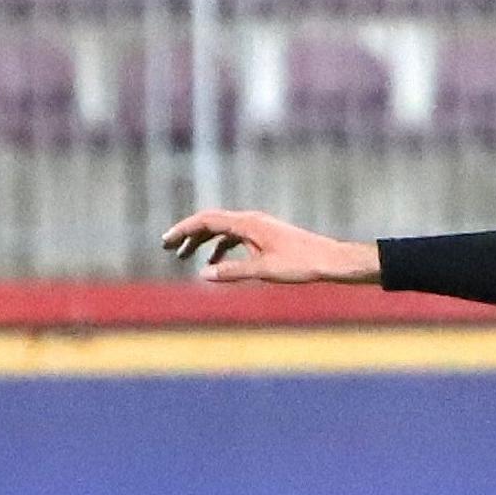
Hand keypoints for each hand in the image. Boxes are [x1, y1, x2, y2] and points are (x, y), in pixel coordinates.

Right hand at [160, 209, 379, 284]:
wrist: (330, 260)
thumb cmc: (301, 263)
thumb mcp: (263, 270)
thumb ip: (232, 271)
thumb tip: (202, 274)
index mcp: (248, 223)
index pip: (207, 220)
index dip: (183, 230)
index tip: (166, 241)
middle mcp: (251, 220)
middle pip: (211, 222)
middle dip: (188, 235)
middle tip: (167, 248)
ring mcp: (259, 227)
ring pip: (223, 231)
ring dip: (203, 243)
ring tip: (185, 258)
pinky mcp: (266, 236)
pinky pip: (236, 238)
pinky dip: (221, 248)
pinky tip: (215, 263)